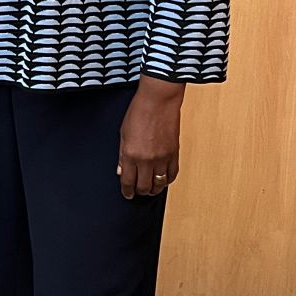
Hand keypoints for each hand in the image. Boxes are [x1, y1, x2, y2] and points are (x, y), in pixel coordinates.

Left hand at [117, 77, 184, 198]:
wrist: (158, 101)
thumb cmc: (139, 112)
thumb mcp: (123, 134)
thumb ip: (122, 155)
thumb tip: (121, 171)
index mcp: (131, 154)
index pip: (128, 181)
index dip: (127, 191)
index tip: (127, 194)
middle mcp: (146, 159)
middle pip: (143, 186)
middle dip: (139, 192)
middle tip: (138, 191)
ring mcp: (162, 158)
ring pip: (159, 184)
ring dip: (154, 189)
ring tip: (150, 188)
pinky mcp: (174, 154)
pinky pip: (172, 175)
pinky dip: (167, 181)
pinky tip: (163, 180)